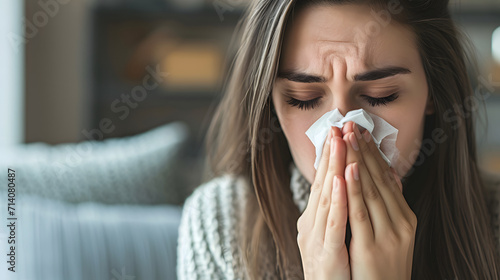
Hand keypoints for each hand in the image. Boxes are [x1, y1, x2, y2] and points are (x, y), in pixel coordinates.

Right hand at [297, 126, 349, 279]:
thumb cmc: (335, 272)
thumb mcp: (334, 237)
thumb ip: (340, 212)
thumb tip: (350, 187)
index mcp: (314, 220)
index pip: (324, 182)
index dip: (331, 156)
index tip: (338, 132)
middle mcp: (311, 225)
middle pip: (323, 183)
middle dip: (332, 153)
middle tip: (338, 126)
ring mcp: (317, 238)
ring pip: (326, 197)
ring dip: (333, 167)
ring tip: (339, 142)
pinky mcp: (326, 252)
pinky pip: (333, 222)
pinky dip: (336, 199)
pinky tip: (340, 179)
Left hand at [341, 122, 416, 279]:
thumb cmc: (385, 266)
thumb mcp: (393, 232)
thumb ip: (390, 204)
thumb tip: (391, 174)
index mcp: (405, 217)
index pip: (386, 178)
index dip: (372, 153)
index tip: (360, 131)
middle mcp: (400, 222)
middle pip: (377, 179)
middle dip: (362, 150)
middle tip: (351, 124)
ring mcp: (388, 234)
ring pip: (370, 190)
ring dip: (357, 161)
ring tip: (347, 136)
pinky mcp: (371, 246)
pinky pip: (360, 212)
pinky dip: (353, 189)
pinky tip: (347, 169)